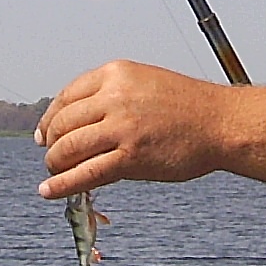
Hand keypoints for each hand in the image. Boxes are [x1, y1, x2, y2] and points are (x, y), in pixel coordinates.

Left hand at [35, 60, 229, 198]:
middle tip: (53, 157)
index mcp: (116, 73)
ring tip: (56, 173)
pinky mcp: (132, 157)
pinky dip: (62, 185)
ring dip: (56, 164)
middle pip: (63, 123)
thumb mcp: (144, 82)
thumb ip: (111, 95)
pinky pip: (86, 174)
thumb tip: (77, 122)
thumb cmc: (187, 106)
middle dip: (52, 144)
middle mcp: (115, 96)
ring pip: (68, 148)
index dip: (49, 119)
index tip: (44, 135)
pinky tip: (49, 191)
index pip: (66, 97)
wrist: (221, 123)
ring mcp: (123, 127)